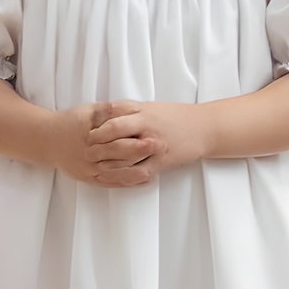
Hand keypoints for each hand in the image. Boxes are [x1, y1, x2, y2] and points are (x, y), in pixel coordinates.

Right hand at [49, 102, 155, 187]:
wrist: (47, 140)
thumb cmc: (70, 122)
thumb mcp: (87, 111)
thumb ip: (107, 111)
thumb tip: (126, 108)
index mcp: (90, 134)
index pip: (115, 134)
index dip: (134, 133)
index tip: (152, 131)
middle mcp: (89, 153)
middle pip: (117, 153)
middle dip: (139, 151)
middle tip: (159, 146)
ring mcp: (89, 169)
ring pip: (115, 171)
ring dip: (136, 170)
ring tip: (155, 168)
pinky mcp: (89, 179)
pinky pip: (110, 183)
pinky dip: (126, 182)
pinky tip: (142, 180)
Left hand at [86, 100, 206, 178]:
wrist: (203, 128)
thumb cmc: (176, 116)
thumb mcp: (152, 108)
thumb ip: (131, 111)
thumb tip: (107, 113)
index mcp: (144, 110)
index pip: (115, 111)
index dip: (99, 121)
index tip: (86, 128)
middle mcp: (147, 125)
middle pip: (116, 130)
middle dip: (98, 140)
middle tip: (86, 148)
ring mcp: (154, 144)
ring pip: (125, 153)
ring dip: (108, 160)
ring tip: (94, 165)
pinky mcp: (161, 161)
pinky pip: (139, 171)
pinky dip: (125, 176)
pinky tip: (115, 179)